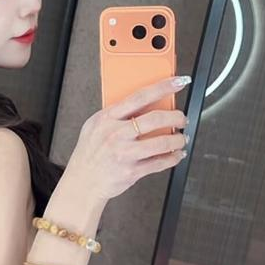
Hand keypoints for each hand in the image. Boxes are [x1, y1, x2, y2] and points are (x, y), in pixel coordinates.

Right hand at [68, 76, 190, 203]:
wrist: (81, 182)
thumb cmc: (89, 154)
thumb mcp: (95, 126)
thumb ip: (117, 115)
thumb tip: (146, 103)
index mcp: (107, 118)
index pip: (140, 97)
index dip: (163, 87)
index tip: (178, 82)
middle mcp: (116, 134)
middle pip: (155, 119)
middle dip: (177, 117)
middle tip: (182, 118)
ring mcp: (124, 154)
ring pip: (162, 142)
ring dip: (178, 140)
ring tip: (181, 138)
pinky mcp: (131, 172)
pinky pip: (160, 163)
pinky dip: (173, 158)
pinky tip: (176, 154)